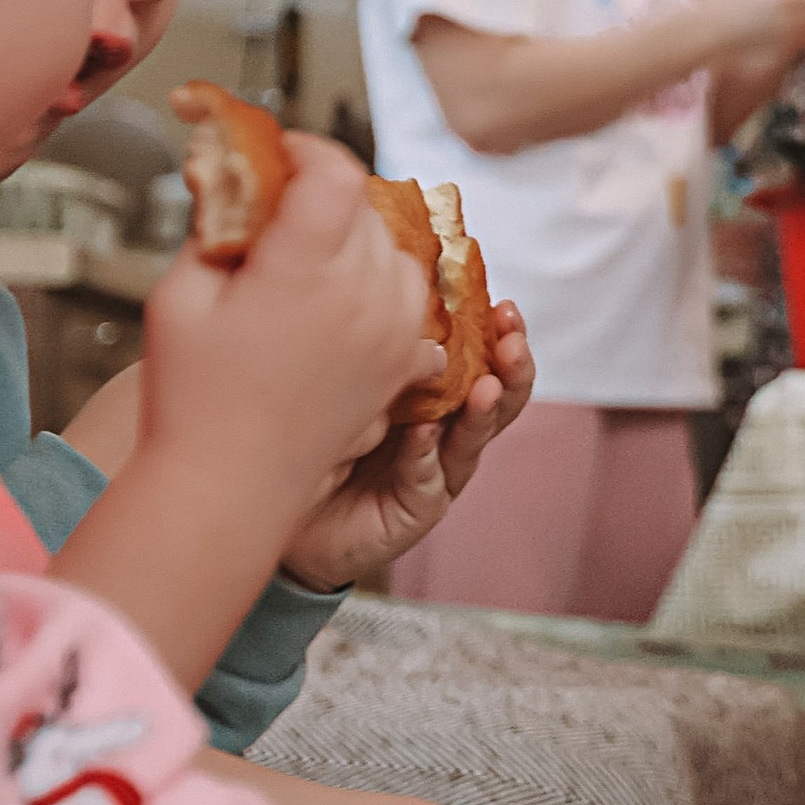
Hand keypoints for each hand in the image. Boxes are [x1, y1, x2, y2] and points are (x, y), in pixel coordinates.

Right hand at [137, 134, 433, 519]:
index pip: (334, 172)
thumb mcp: (180, 295)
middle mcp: (363, 294)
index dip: (307, 151)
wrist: (228, 485)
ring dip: (360, 244)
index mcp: (305, 269)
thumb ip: (213, 225)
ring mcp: (392, 330)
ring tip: (311, 264)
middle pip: (364, 208)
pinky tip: (346, 305)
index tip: (281, 155)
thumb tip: (228, 171)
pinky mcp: (403, 362)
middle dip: (324, 199)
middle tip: (281, 213)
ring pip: (396, 250)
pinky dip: (385, 294)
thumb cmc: (191, 396)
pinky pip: (412, 302)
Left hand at [279, 299, 536, 586]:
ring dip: (484, 411)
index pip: (483, 361)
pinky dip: (425, 454)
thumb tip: (385, 290)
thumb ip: (379, 353)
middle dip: (512, 369)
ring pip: (472, 440)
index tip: (505, 307)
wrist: (292, 514)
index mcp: (438, 398)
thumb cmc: (321, 440)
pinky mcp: (416, 509)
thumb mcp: (351, 384)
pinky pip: (426, 479)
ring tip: (488, 387)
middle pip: (497, 400)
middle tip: (513, 342)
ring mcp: (436, 473)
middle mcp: (447, 433)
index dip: (500, 336)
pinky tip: (424, 432)